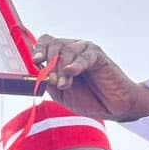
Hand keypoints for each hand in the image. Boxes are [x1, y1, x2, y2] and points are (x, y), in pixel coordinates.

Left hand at [32, 35, 148, 121]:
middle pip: (53, 44)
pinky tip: (71, 72)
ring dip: (62, 68)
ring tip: (65, 85)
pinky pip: (84, 55)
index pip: (45, 43)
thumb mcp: (60, 93)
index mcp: (59, 57)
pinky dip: (75, 64)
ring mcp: (85, 51)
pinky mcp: (98, 56)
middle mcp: (71, 50)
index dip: (38, 50)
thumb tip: (36, 72)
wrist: (112, 107)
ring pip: (66, 49)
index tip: (36, 61)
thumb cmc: (87, 98)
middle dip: (50, 63)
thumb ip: (48, 81)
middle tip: (54, 81)